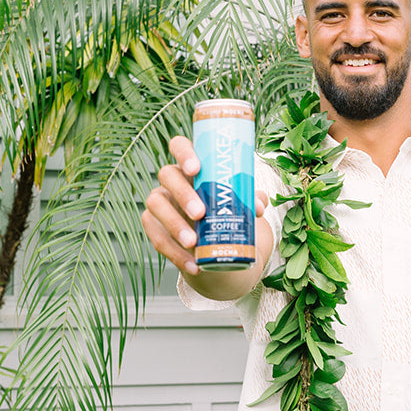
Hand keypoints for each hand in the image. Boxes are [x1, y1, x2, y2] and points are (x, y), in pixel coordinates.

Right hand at [141, 136, 267, 277]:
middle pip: (167, 175)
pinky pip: (157, 238)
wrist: (214, 242)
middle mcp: (171, 180)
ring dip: (174, 225)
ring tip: (193, 243)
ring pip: (156, 206)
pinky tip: (193, 265)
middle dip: (182, 194)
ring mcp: (159, 202)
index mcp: (191, 165)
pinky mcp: (153, 226)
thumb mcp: (240, 202)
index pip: (179, 146)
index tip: (196, 168)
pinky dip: (175, 254)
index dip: (184, 153)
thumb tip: (257, 204)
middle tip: (200, 213)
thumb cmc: (226, 209)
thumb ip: (250, 199)